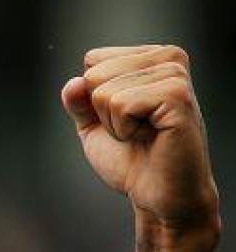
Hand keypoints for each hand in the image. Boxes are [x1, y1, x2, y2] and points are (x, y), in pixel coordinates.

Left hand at [62, 44, 220, 234]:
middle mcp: (168, 58)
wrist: (158, 194)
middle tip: (135, 130)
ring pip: (104, 91)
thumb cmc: (130, 159)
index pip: (93, 59)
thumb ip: (78, 100)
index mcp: (151, 57)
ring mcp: (175, 75)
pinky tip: (151, 136)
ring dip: (115, 123)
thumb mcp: (93, 125)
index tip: (125, 117)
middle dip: (103, 112)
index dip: (94, 98)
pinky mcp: (177, 95)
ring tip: (143, 134)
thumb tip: (74, 83)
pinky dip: (124, 129)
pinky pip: (121, 104)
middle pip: (94, 74)